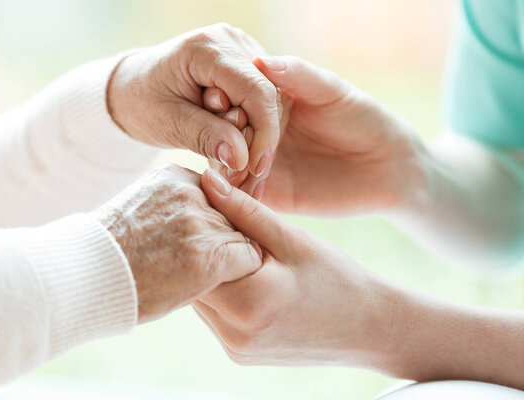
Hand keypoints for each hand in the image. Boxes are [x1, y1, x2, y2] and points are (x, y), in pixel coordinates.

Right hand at [91, 164, 261, 323]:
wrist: (83, 278)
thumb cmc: (110, 252)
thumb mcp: (142, 208)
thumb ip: (175, 204)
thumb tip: (206, 215)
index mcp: (176, 176)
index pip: (219, 196)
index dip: (212, 223)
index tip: (193, 242)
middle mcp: (194, 191)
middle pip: (233, 216)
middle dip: (223, 240)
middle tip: (195, 262)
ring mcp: (202, 222)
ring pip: (242, 237)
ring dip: (229, 258)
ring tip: (195, 274)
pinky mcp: (211, 254)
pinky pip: (249, 258)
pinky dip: (238, 273)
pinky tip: (210, 282)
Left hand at [107, 24, 279, 176]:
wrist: (132, 88)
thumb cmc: (142, 103)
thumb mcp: (168, 124)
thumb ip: (206, 137)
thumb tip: (242, 159)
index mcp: (207, 48)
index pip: (256, 90)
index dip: (264, 132)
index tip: (255, 168)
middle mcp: (230, 40)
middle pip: (267, 95)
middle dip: (257, 138)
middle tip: (237, 173)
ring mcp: (240, 48)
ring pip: (270, 100)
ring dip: (255, 135)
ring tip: (228, 159)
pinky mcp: (245, 63)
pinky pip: (262, 99)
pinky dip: (251, 126)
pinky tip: (231, 143)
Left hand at [193, 168, 392, 366]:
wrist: (368, 329)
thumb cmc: (336, 278)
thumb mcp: (292, 239)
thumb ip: (245, 211)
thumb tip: (208, 179)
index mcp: (248, 304)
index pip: (198, 257)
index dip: (200, 227)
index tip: (211, 206)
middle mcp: (235, 334)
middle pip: (194, 280)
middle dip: (202, 249)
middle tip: (217, 223)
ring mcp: (236, 348)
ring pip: (201, 298)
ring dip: (210, 271)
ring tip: (231, 249)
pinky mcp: (239, 354)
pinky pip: (216, 315)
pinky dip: (223, 292)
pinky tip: (242, 274)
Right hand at [204, 55, 427, 215]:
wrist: (387, 166)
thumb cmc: (363, 118)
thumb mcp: (332, 90)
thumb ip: (298, 75)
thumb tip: (259, 61)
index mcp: (268, 104)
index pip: (234, 101)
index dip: (224, 102)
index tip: (218, 101)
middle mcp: (259, 134)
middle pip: (224, 136)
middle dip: (218, 138)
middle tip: (218, 142)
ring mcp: (261, 166)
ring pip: (228, 168)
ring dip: (222, 170)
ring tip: (223, 170)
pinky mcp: (270, 196)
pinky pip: (243, 198)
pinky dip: (233, 198)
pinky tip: (229, 196)